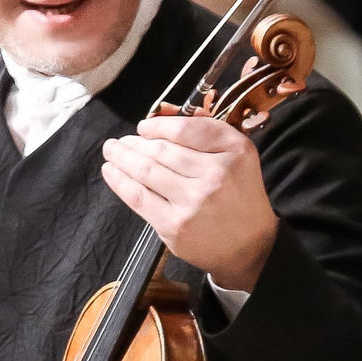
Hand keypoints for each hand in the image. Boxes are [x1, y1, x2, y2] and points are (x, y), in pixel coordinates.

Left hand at [102, 113, 277, 292]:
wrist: (250, 246)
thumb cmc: (238, 194)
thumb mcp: (236, 154)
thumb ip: (203, 129)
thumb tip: (159, 114)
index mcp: (235, 151)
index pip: (187, 129)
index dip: (158, 125)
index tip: (143, 127)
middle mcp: (216, 174)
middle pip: (162, 150)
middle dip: (135, 143)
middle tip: (122, 141)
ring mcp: (194, 202)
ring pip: (147, 171)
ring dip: (123, 157)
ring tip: (112, 150)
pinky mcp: (175, 226)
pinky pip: (139, 197)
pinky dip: (119, 182)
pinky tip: (111, 171)